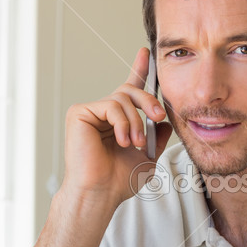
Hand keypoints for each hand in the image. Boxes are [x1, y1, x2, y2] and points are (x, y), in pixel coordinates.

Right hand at [60, 47, 172, 204]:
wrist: (101, 193)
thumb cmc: (119, 180)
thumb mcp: (148, 156)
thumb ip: (158, 136)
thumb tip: (166, 122)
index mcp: (118, 120)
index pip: (130, 90)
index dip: (139, 70)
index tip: (146, 53)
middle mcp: (103, 113)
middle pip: (130, 90)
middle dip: (149, 101)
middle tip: (159, 117)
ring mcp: (90, 111)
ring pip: (122, 98)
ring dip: (136, 121)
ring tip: (136, 142)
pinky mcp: (79, 112)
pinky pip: (110, 105)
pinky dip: (122, 122)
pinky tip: (122, 140)